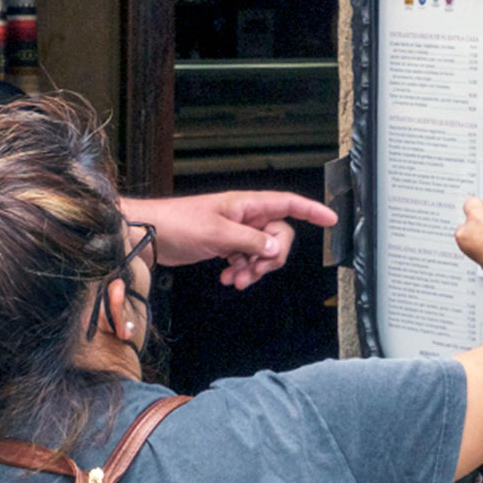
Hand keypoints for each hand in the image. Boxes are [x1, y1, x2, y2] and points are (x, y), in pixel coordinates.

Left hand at [126, 191, 337, 288]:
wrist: (151, 234)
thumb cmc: (178, 224)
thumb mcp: (217, 234)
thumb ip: (250, 242)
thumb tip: (275, 249)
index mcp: (247, 205)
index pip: (288, 204)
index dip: (312, 210)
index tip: (331, 219)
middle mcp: (244, 216)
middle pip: (278, 236)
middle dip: (270, 258)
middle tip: (254, 271)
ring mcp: (235, 231)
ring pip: (261, 252)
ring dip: (254, 269)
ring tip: (236, 279)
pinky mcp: (225, 244)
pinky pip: (246, 259)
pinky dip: (242, 271)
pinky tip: (228, 277)